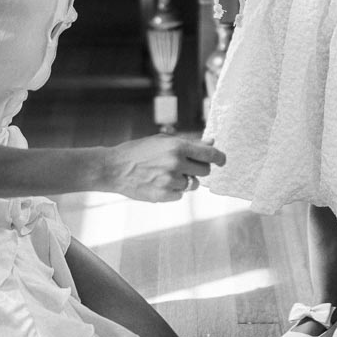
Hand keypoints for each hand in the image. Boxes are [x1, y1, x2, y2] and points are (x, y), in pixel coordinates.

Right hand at [106, 135, 225, 202]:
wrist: (114, 168)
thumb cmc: (138, 151)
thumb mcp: (162, 141)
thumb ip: (188, 144)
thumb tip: (211, 144)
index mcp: (177, 146)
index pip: (209, 154)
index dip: (220, 158)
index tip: (222, 160)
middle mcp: (176, 163)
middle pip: (205, 171)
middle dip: (199, 169)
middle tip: (186, 166)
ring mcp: (170, 181)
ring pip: (193, 184)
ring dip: (185, 180)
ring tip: (167, 174)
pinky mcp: (164, 195)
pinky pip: (180, 195)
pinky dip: (174, 190)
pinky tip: (159, 183)